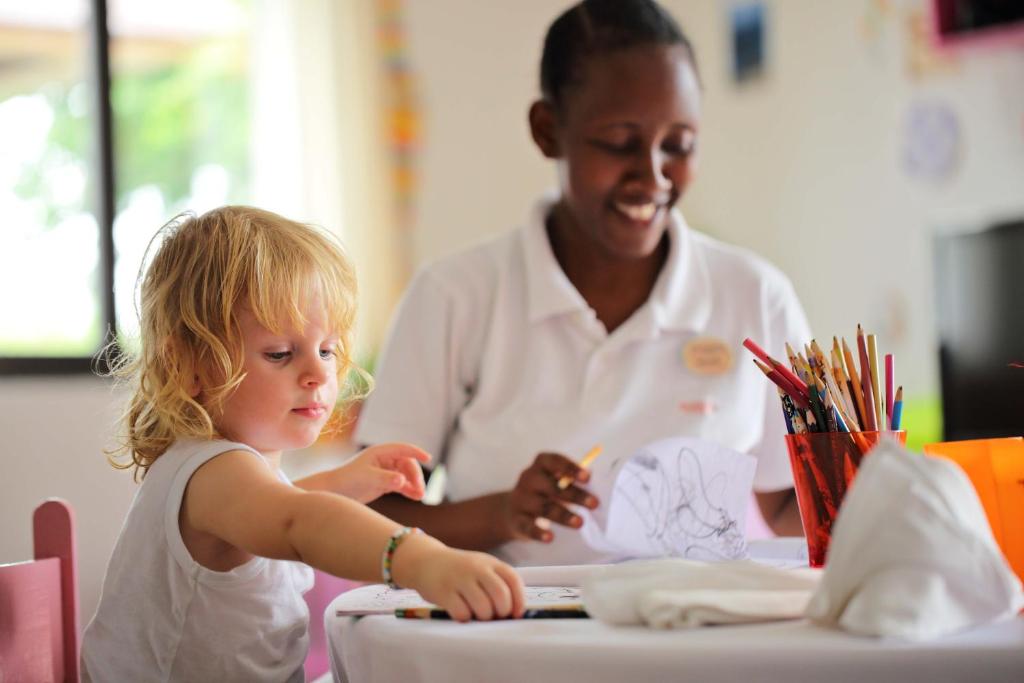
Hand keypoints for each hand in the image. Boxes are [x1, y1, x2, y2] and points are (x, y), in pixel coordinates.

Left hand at [332, 443, 430, 502]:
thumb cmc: (348, 480)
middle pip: (408, 464)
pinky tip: (415, 497)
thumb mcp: (367, 478)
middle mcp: (385, 460)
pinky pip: (402, 485)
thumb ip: (385, 478)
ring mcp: (386, 471)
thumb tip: (402, 480)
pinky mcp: (385, 483)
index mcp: (380, 452)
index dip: (416, 452)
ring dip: (414, 484)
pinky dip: (409, 490)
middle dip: (415, 476)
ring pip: (407, 475)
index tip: (428, 458)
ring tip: (420, 496)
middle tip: (420, 490)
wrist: (335, 492)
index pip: (402, 449)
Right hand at [394, 535, 524, 621]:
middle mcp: (476, 568)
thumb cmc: (459, 570)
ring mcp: (459, 579)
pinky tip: (461, 612)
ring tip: (477, 614)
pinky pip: (462, 613)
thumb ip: (496, 582)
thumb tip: (513, 612)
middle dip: (502, 612)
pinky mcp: (443, 592)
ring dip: (484, 617)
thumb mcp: (480, 567)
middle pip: (500, 595)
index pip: (513, 580)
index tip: (516, 614)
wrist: (425, 561)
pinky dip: (465, 618)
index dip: (519, 600)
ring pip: (483, 607)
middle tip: (495, 616)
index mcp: (489, 562)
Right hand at [499, 452, 599, 542]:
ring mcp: (521, 499)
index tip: (587, 477)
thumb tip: (596, 482)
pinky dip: (538, 532)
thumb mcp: (553, 481)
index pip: (553, 461)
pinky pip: (527, 526)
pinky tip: (550, 537)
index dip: (570, 467)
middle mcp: (528, 479)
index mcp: (540, 466)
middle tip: (594, 504)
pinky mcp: (516, 520)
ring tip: (580, 523)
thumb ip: (570, 480)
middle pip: (552, 486)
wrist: (510, 511)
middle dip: (575, 495)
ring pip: (543, 507)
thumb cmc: (542, 493)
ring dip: (563, 515)